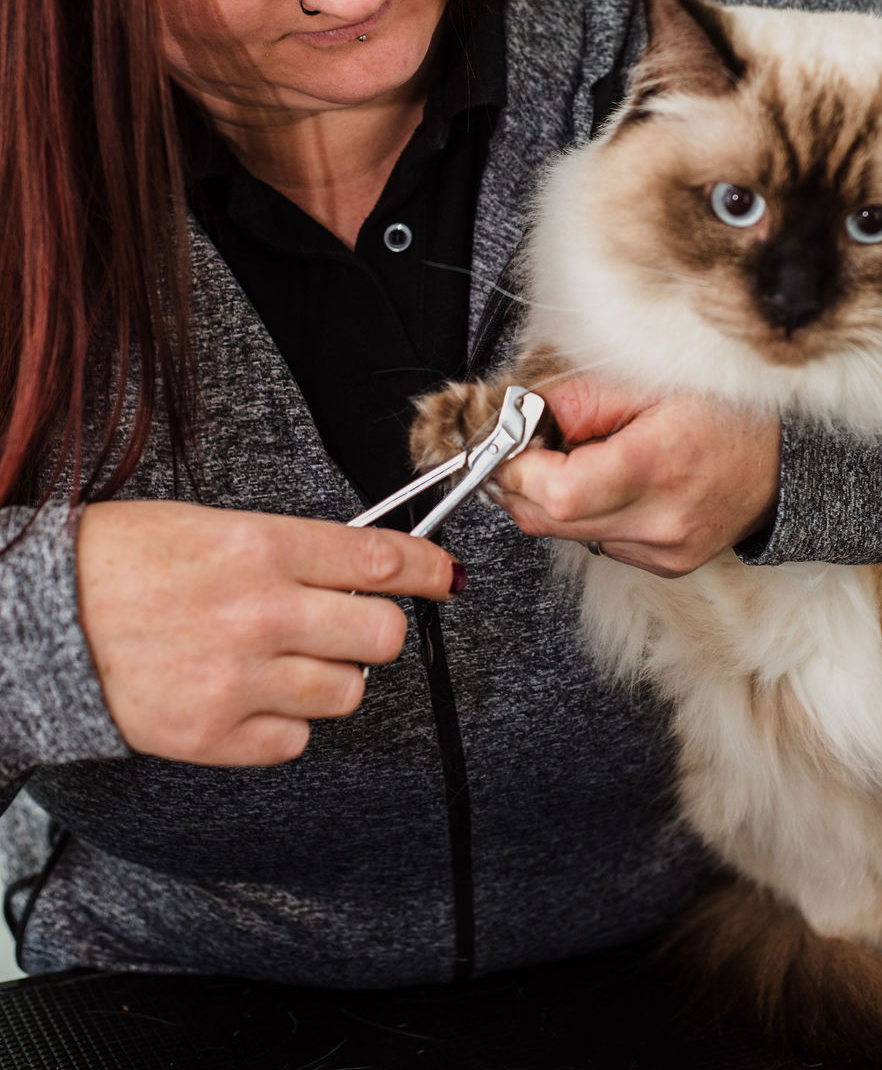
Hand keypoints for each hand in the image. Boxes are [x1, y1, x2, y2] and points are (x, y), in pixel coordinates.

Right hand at [77, 501, 457, 765]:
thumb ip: (293, 550)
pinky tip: (244, 696)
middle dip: (372, 628)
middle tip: (341, 625)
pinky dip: (281, 723)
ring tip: (278, 661)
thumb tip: (366, 568)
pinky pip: (295, 742)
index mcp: (262, 547)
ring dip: (327, 677)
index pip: (380, 559)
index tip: (448, 576)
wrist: (46, 619)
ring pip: (346, 693)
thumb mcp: (215, 526)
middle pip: (381, 635)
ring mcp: (239, 680)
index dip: (429, 569)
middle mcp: (261, 613)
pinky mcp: (212, 736)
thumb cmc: (123, 561)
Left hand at [493, 379, 780, 576]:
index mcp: (657, 467)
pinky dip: (587, 514)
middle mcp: (662, 522)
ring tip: (580, 456)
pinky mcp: (666, 564)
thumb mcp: (647, 380)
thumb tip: (517, 416)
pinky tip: (611, 482)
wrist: (789, 457)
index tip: (508, 441)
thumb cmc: (726, 409)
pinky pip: (599, 543)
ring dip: (552, 499)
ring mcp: (664, 551)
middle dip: (519, 483)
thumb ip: (575, 400)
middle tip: (523, 444)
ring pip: (567, 536)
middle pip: (549, 521)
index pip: (557, 493)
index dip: (516, 469)